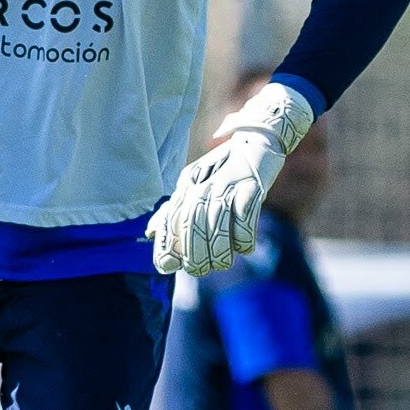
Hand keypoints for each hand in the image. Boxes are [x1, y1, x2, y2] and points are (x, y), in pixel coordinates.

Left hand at [150, 82, 315, 274]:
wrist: (258, 139)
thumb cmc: (224, 168)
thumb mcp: (195, 184)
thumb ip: (174, 209)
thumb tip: (151, 233)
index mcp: (189, 184)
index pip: (173, 217)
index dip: (167, 243)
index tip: (165, 266)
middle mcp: (206, 184)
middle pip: (194, 224)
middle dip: (194, 253)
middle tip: (199, 270)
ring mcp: (230, 185)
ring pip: (218, 224)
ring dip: (219, 250)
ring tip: (222, 263)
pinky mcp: (252, 187)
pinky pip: (246, 218)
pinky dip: (245, 238)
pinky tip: (245, 248)